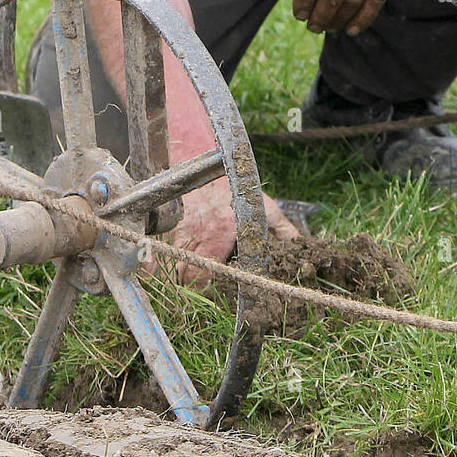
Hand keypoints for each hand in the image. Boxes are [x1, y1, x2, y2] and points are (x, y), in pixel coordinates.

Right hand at [154, 176, 298, 286]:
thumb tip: (300, 244)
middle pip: (190, 278)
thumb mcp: (264, 204)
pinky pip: (158, 255)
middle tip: (204, 294)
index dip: (211, 291)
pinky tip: (160, 276)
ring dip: (180, 280)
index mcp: (223, 235)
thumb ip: (282, 227)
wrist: (203, 160)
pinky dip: (156, 268)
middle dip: (195, 289)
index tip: (218, 297)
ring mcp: (182, 232)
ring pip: (174, 269)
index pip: (211, 276)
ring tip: (187, 288)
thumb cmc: (235, 185)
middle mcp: (200, 236)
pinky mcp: (169, 227)